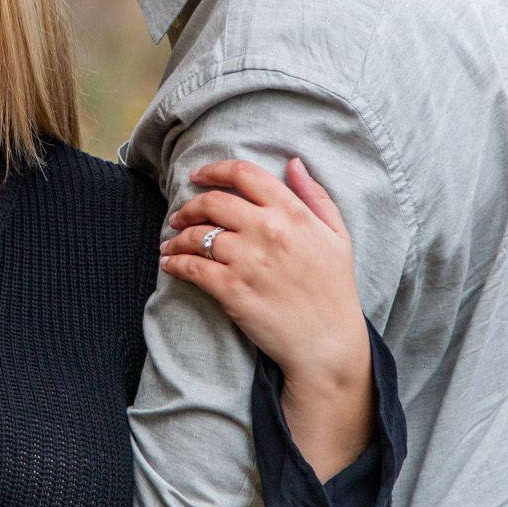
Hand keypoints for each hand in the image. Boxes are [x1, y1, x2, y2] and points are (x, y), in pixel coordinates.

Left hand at [160, 158, 373, 479]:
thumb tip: (294, 163)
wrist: (328, 343)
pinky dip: (175, 263)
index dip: (214, 170)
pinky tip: (169, 264)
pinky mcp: (232, 290)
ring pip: (198, 235)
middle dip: (189, 206)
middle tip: (179, 215)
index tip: (197, 175)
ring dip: (178, 237)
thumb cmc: (335, 290)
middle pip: (213, 202)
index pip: (244, 174)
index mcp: (292, 213)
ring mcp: (248, 260)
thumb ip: (315, 195)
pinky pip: (192, 267)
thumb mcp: (337, 235)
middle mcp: (268, 230)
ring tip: (171, 243)